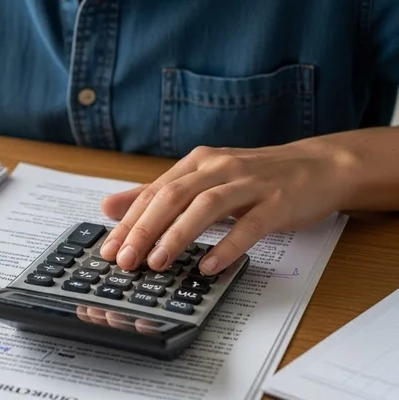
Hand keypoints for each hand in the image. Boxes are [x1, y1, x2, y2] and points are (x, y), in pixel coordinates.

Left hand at [96, 141, 351, 275]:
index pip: (154, 192)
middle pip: (173, 197)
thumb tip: (108, 206)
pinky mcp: (278, 202)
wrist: (319, 166)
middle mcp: (219, 168)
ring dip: (178, 235)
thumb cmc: (256, 177)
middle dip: (144, 229)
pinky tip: (209, 265)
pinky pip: (250, 225)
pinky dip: (227, 245)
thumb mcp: (203, 180)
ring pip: (206, 207)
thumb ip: (158, 194)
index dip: (129, 221)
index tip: (110, 249)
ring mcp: (249, 183)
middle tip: (126, 259)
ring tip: (157, 263)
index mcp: (197, 163)